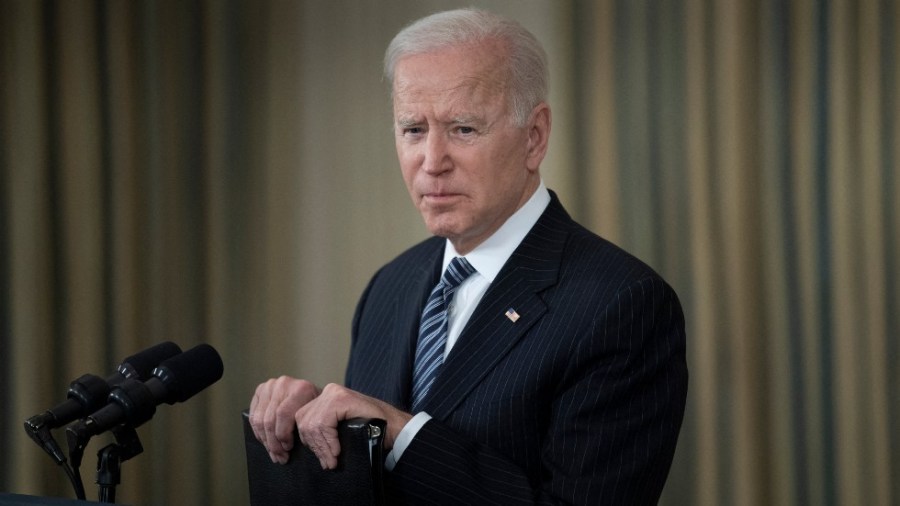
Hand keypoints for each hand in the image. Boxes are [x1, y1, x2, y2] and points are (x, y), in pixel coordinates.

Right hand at [249, 376, 319, 463]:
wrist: (311, 392)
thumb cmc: (316, 407)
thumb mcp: (317, 414)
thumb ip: (307, 425)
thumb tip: (294, 447)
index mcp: (300, 388)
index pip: (283, 414)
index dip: (282, 435)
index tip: (288, 449)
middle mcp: (284, 384)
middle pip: (269, 419)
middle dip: (274, 443)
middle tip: (280, 457)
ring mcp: (270, 386)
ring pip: (259, 419)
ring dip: (265, 440)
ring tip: (273, 452)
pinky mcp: (260, 390)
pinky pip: (253, 416)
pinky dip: (258, 432)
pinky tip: (265, 441)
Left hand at [294, 383, 412, 469]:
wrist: (396, 427)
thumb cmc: (371, 430)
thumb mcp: (340, 429)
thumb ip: (323, 431)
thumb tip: (301, 445)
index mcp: (325, 398)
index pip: (301, 419)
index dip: (305, 440)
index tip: (317, 457)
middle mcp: (328, 392)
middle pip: (303, 421)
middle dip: (313, 446)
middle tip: (327, 462)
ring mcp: (335, 393)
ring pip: (311, 424)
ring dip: (321, 447)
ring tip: (332, 460)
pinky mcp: (342, 398)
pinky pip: (323, 423)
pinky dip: (328, 441)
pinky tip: (338, 451)